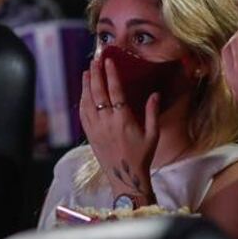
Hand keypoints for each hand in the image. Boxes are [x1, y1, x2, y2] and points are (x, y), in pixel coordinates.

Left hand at [79, 57, 158, 202]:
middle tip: (95, 60)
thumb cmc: (142, 157)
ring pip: (87, 102)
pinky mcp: (90, 135)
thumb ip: (152, 113)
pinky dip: (82, 101)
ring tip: (87, 71)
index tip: (109, 61)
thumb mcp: (153, 135)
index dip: (111, 74)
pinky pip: (83, 114)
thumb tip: (155, 94)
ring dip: (86, 85)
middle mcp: (107, 123)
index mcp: (123, 120)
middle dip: (96, 74)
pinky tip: (83, 92)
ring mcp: (96, 129)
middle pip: (98, 93)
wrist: (126, 178)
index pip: (115, 91)